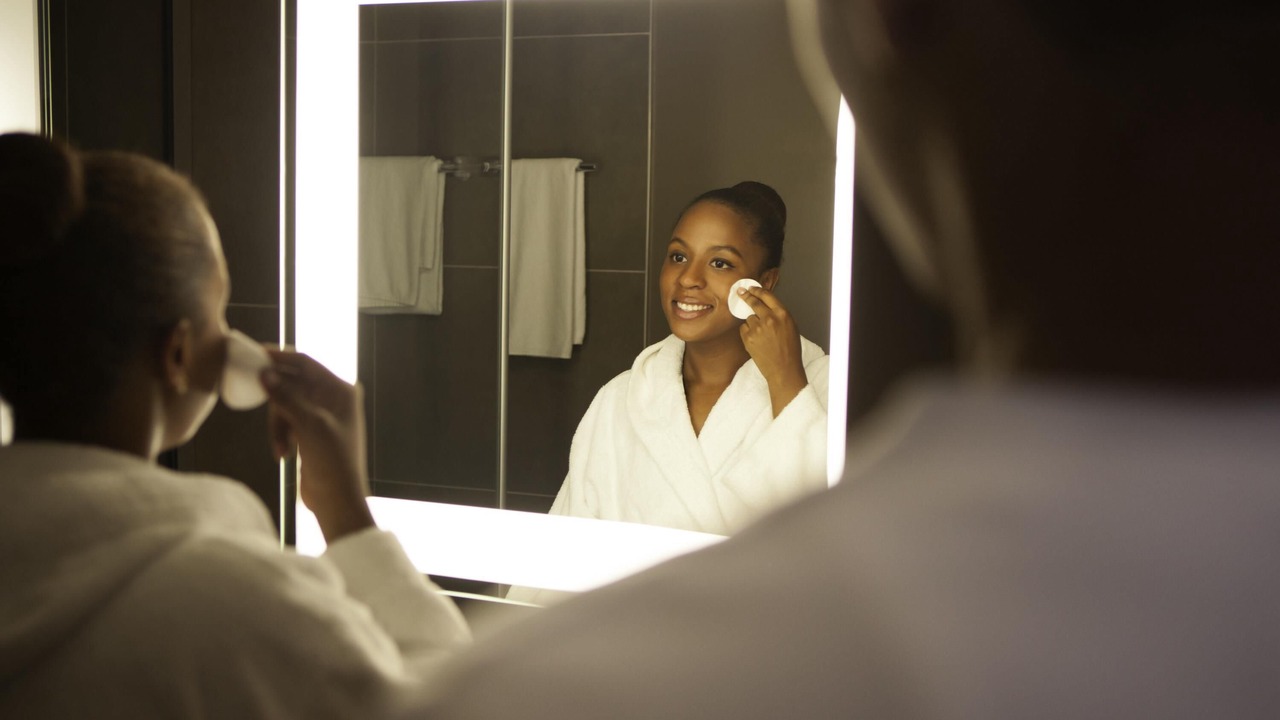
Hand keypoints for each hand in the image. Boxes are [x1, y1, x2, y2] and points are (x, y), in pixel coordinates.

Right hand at [261, 350, 374, 541]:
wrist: (337, 500)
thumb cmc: (332, 461)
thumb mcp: (309, 426)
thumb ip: (287, 397)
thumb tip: (265, 372)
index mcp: (341, 391)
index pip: (306, 363)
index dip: (280, 357)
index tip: (253, 353)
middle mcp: (333, 399)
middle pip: (293, 383)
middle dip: (275, 397)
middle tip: (251, 393)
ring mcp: (321, 415)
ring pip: (286, 405)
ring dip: (277, 425)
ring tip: (280, 448)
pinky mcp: (310, 432)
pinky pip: (287, 422)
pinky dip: (281, 435)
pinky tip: (282, 454)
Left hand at [737, 285, 808, 415]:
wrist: (783, 369)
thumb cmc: (790, 350)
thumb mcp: (791, 326)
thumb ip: (779, 314)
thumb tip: (765, 304)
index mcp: (782, 314)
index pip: (767, 295)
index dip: (757, 290)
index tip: (751, 288)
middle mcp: (769, 318)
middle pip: (753, 301)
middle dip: (746, 295)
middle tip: (740, 292)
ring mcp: (757, 327)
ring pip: (749, 317)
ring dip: (752, 322)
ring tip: (761, 336)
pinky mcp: (748, 337)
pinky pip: (744, 328)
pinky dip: (747, 332)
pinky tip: (756, 341)